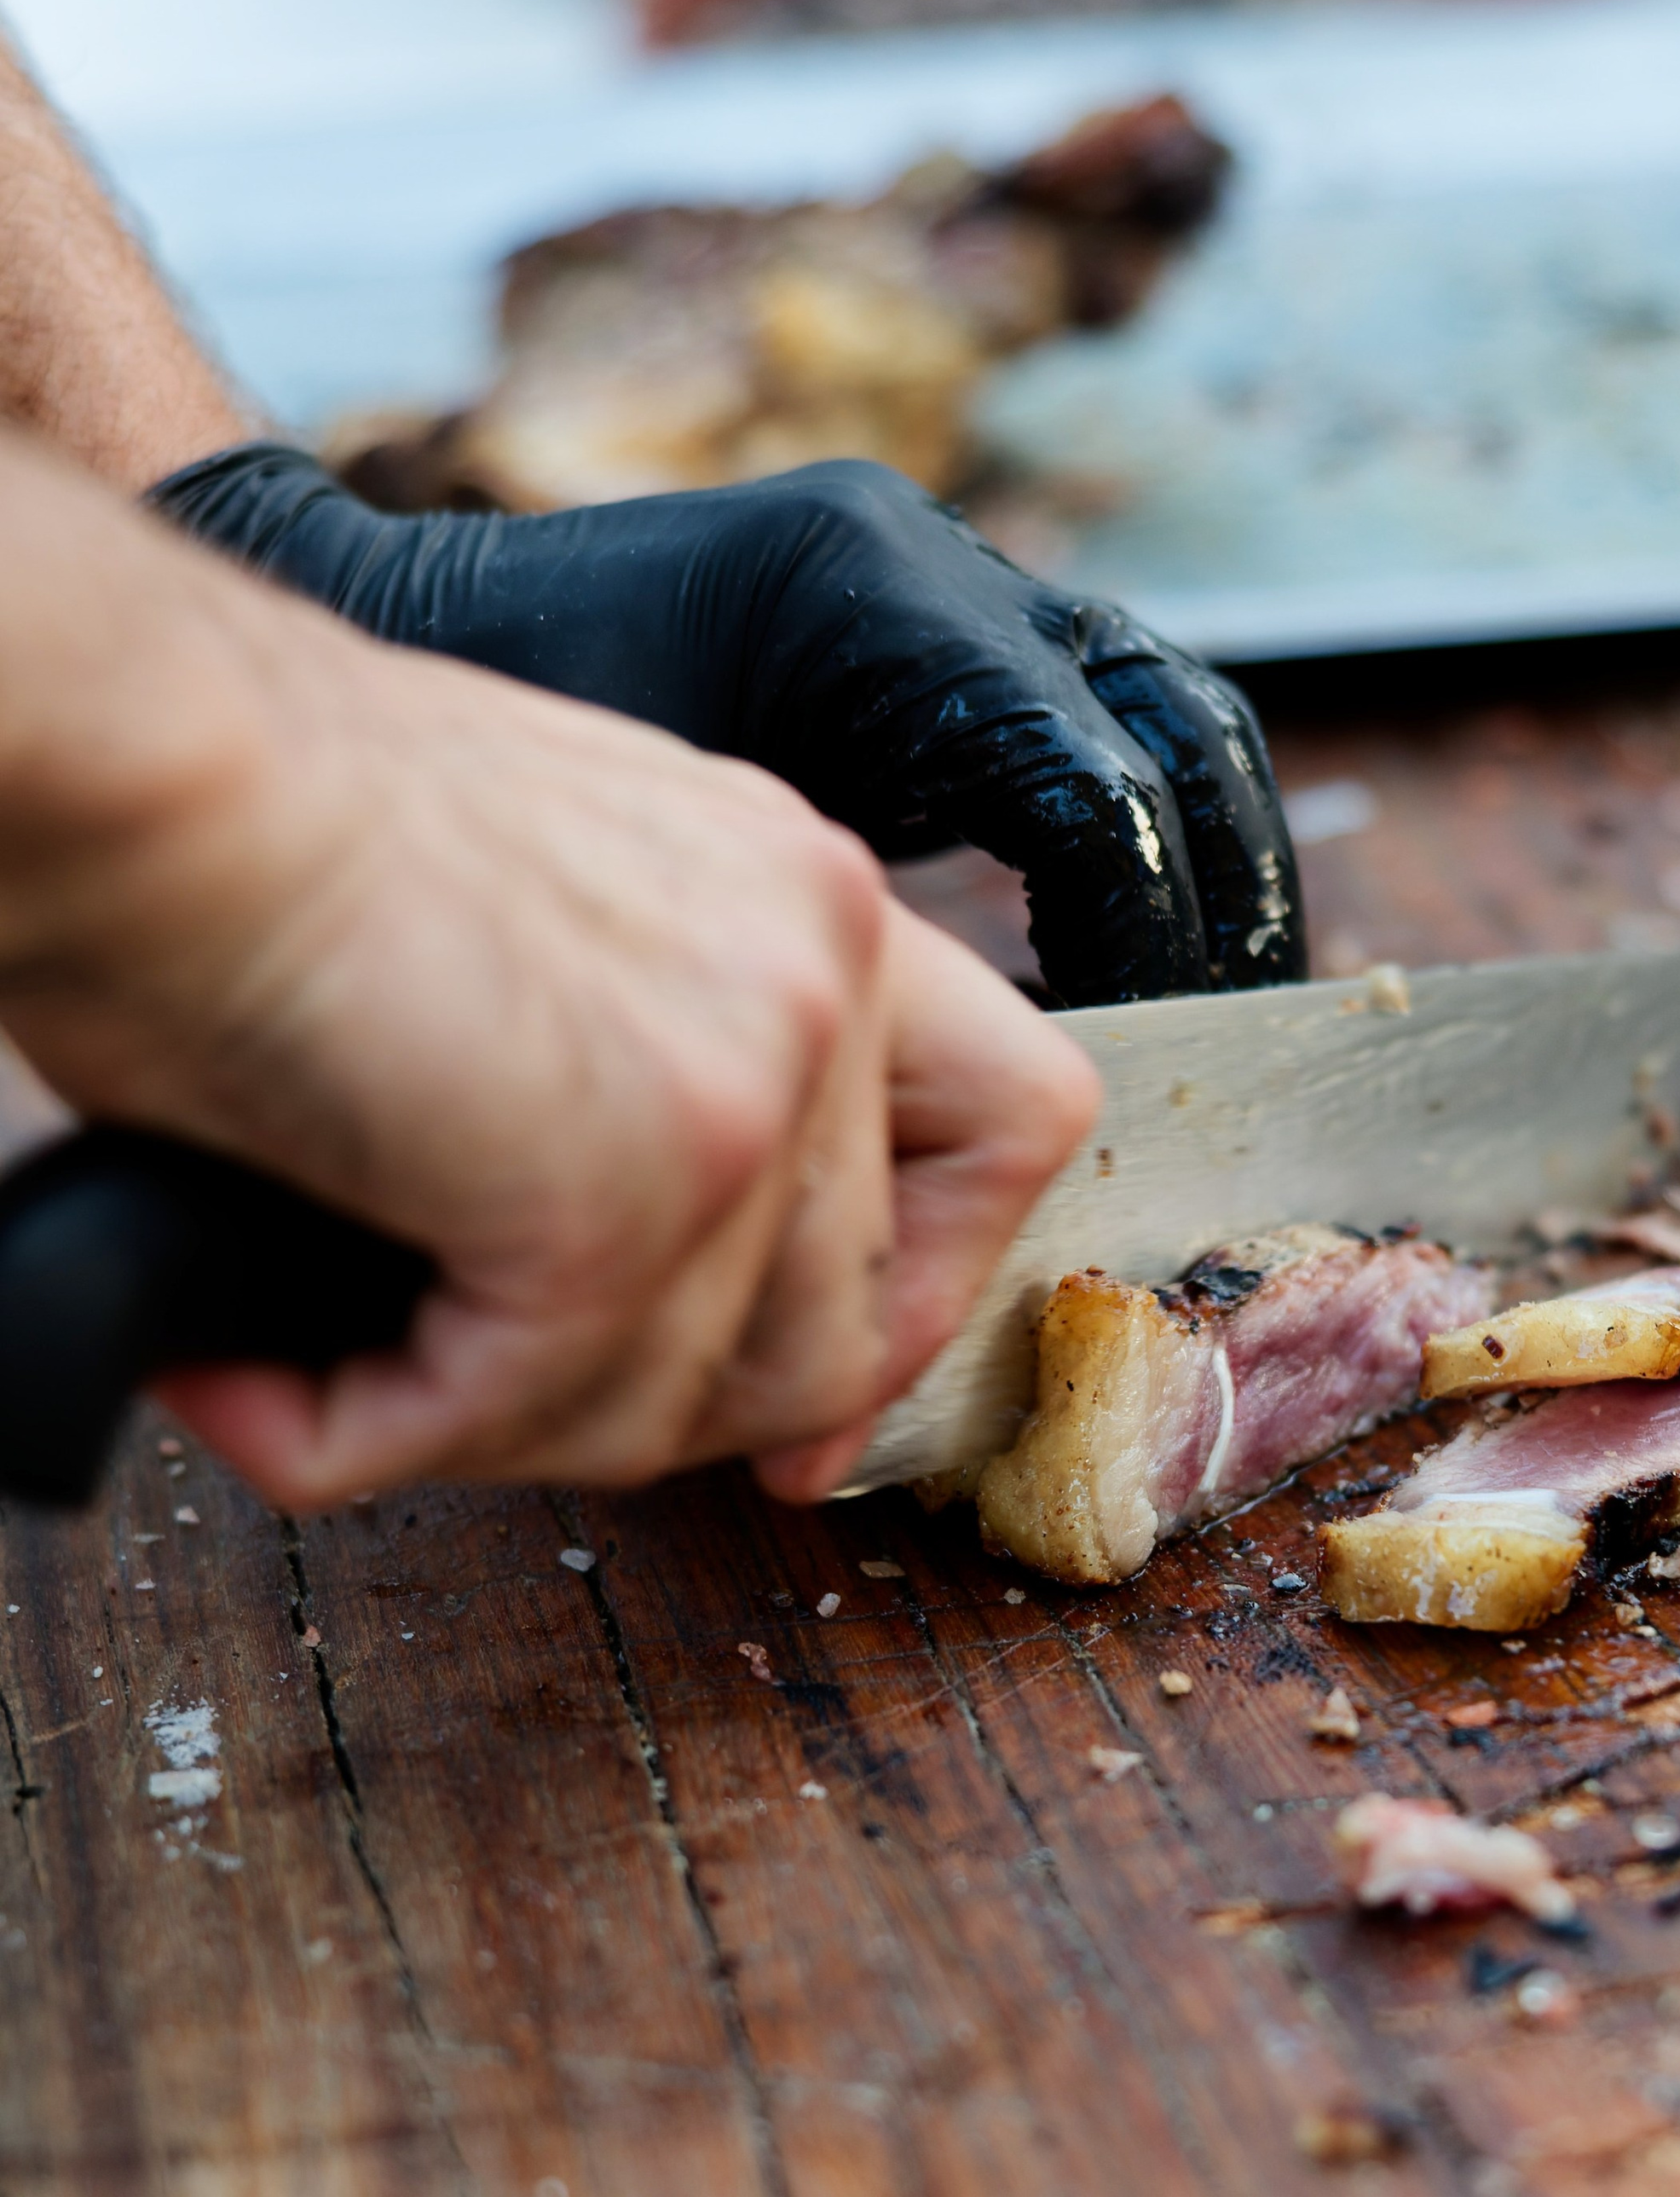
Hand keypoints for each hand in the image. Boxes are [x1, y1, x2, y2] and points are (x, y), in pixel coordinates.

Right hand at [0, 447, 1096, 1502]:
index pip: (1012, 1122)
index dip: (927, 1294)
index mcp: (808, 896)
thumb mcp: (545, 925)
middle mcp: (821, 968)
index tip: (811, 1407)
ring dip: (508, 1432)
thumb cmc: (266, 818)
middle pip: (850, 1316)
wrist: (149, 756)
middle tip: (512, 1423)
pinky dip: (375, 1440)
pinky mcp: (624, 1191)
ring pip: (702, 1399)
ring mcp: (749, 1081)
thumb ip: (647, 1071)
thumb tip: (654, 1301)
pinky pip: (530, 1410)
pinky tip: (261, 1389)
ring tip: (336, 1382)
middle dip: (677, 1418)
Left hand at [147, 445, 1306, 1009]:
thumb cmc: (450, 775)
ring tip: (1166, 1014)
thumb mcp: (623, 874)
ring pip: (1166, 712)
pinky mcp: (928, 620)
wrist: (371, 622)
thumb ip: (780, 980)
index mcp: (862, 605)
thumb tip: (927, 1135)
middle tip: (1191, 1047)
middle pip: (1183, 730)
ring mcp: (942, 576)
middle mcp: (931, 563)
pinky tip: (1069, 964)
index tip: (1092, 1084)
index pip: (1096, 792)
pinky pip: (1088, 722)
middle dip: (1217, 901)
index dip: (1136, 952)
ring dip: (1191, 866)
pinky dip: (1113, 842)